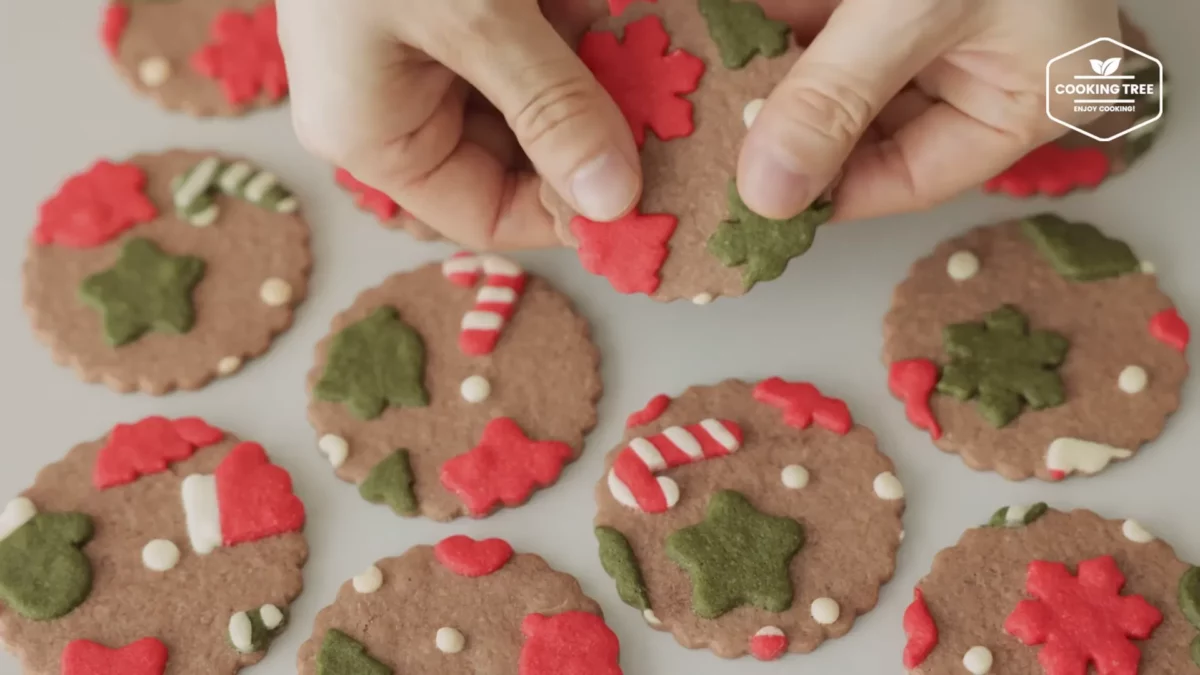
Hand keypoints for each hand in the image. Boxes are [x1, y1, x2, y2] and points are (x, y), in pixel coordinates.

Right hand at [278, 0, 639, 248]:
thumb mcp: (473, 15)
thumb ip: (550, 106)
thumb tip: (614, 200)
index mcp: (374, 134)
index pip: (486, 214)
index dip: (568, 215)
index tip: (650, 197)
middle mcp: (396, 102)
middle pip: (518, 155)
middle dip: (594, 134)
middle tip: (673, 117)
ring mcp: (425, 48)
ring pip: (534, 93)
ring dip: (599, 76)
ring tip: (661, 63)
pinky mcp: (456, 3)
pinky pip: (530, 38)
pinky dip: (582, 28)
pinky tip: (631, 21)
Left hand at [740, 0, 1120, 220]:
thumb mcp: (918, 7)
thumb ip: (839, 97)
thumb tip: (768, 189)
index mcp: (1017, 99)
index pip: (911, 176)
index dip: (829, 194)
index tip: (752, 201)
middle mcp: (971, 63)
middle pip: (861, 124)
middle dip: (785, 126)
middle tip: (708, 144)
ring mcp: (925, 17)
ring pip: (829, 66)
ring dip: (764, 71)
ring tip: (695, 90)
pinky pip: (819, 13)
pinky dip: (769, 19)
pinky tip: (716, 31)